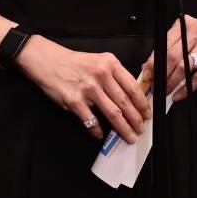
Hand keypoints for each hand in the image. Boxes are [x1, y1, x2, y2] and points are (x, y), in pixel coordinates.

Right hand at [16, 36, 148, 144]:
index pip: (132, 87)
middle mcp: (101, 75)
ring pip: (113, 114)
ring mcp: (88, 89)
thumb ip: (115, 75)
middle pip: (125, 102)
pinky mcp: (74, 101)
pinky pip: (91, 121)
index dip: (143, 103)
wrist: (48, 61)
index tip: (147, 114)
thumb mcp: (99, 61)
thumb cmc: (75, 62)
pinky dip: (97, 131)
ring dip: (123, 128)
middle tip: (141, 129)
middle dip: (136, 119)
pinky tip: (100, 135)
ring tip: (130, 136)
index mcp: (110, 64)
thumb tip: (131, 96)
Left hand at [142, 14, 196, 100]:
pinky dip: (186, 89)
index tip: (147, 74)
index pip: (164, 45)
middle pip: (173, 57)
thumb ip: (168, 47)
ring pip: (185, 68)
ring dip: (172, 83)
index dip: (153, 62)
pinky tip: (179, 94)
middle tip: (155, 86)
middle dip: (161, 75)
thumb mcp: (185, 32)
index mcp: (184, 25)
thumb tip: (149, 67)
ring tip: (165, 91)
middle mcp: (196, 33)